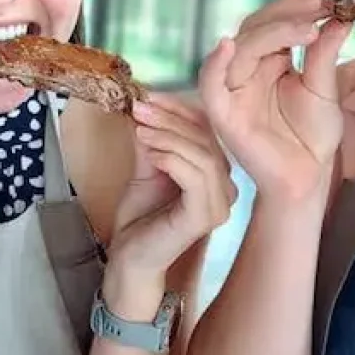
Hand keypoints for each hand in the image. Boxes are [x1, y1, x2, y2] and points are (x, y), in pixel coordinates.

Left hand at [106, 93, 237, 286]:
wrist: (130, 257)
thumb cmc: (140, 217)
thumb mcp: (146, 166)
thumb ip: (152, 139)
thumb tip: (145, 104)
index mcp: (216, 173)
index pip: (206, 130)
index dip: (178, 109)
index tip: (147, 96)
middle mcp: (225, 188)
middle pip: (206, 140)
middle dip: (170, 119)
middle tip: (139, 108)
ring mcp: (219, 205)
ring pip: (204, 156)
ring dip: (169, 137)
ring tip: (140, 130)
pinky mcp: (205, 217)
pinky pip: (196, 178)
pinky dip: (172, 159)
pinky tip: (150, 153)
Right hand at [197, 0, 351, 201]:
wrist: (307, 177)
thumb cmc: (312, 136)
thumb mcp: (323, 89)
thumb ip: (324, 54)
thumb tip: (340, 17)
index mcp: (270, 61)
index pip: (273, 23)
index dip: (294, 8)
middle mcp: (247, 70)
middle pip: (254, 28)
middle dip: (284, 14)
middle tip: (317, 6)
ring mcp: (232, 90)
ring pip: (239, 49)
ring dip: (268, 33)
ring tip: (305, 29)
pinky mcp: (222, 113)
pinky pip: (210, 84)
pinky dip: (214, 63)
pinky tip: (227, 45)